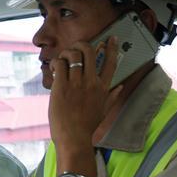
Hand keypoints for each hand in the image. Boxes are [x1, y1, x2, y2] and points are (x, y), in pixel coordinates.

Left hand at [49, 37, 122, 152]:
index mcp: (103, 88)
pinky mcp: (61, 87)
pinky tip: (55, 69)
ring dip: (65, 54)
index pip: (111, 62)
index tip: (110, 38)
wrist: (74, 138)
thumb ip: (112, 96)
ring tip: (61, 61)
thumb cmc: (87, 126)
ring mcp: (76, 84)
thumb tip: (121, 86)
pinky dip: (56, 63)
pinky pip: (59, 65)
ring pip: (72, 55)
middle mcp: (91, 83)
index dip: (111, 47)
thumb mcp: (104, 110)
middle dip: (81, 45)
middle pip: (89, 52)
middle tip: (74, 49)